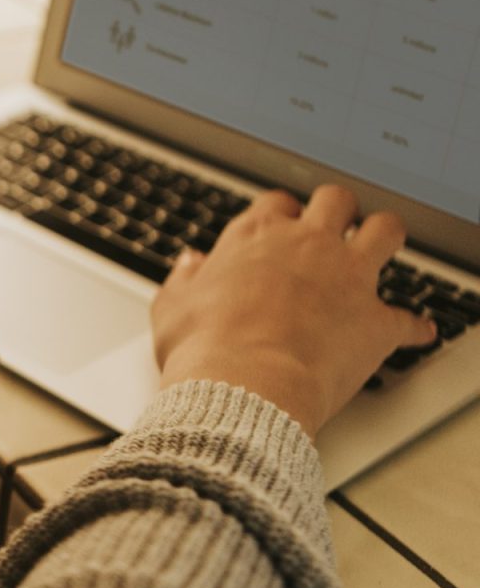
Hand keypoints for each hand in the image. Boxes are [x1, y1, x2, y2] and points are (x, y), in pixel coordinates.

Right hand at [151, 185, 436, 437]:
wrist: (244, 386)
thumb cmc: (203, 350)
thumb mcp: (171, 308)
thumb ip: (183, 280)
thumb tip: (189, 263)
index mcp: (255, 237)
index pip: (277, 203)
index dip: (283, 213)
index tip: (282, 227)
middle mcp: (306, 245)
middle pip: (337, 201)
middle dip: (338, 210)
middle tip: (336, 225)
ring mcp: (348, 277)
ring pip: (386, 231)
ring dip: (386, 237)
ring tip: (383, 246)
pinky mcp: (376, 319)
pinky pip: (408, 319)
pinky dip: (412, 327)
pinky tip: (417, 332)